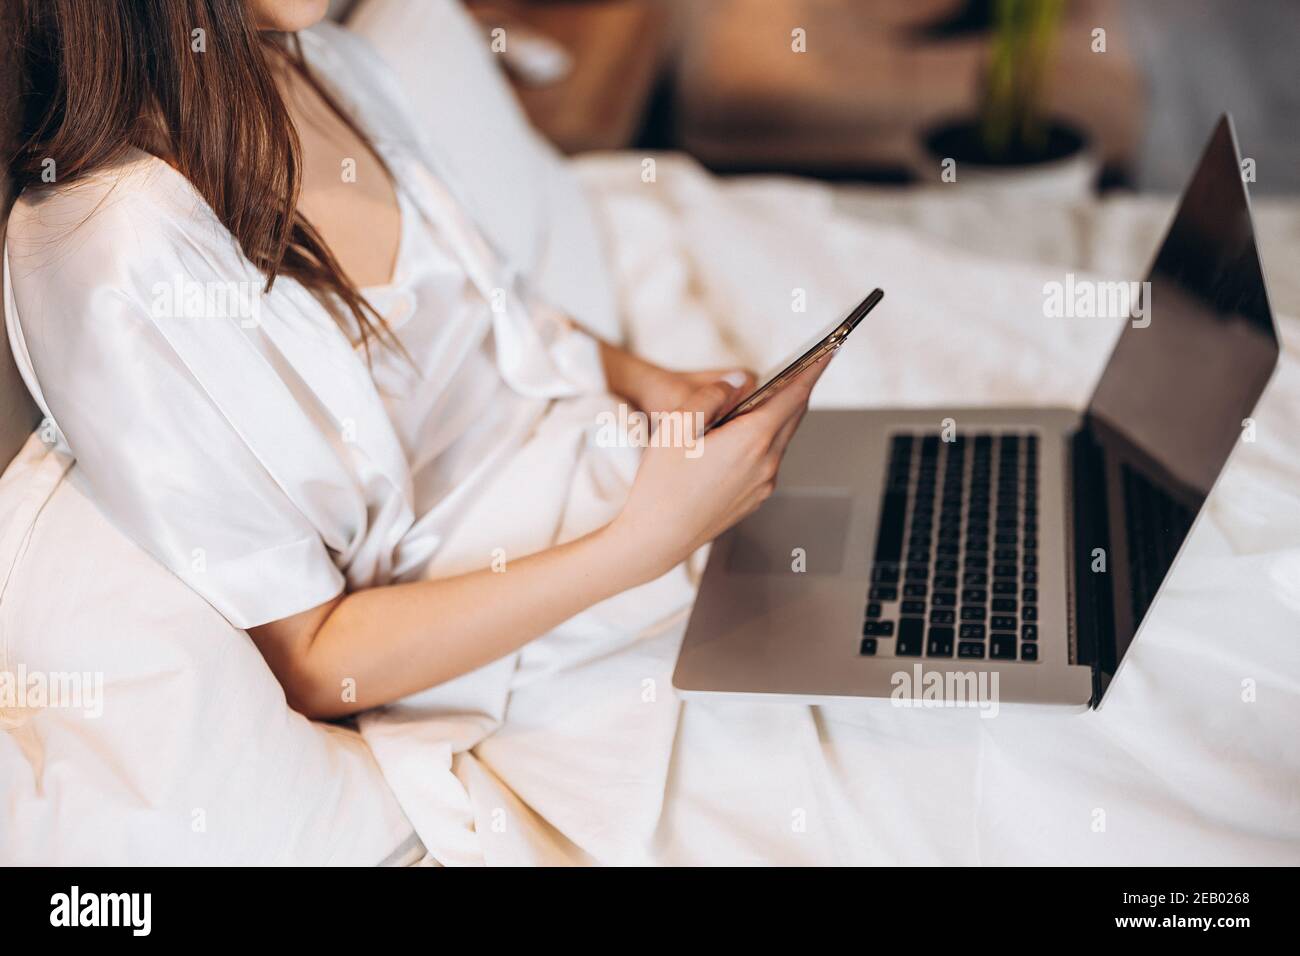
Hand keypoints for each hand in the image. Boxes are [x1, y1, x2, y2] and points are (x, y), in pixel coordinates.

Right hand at [605, 353, 830, 583]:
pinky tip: (744, 435)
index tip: (830, 349)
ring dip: (778, 415)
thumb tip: (740, 382)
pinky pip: (768, 460)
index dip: (814, 368)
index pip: (795, 394)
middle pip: (793, 415)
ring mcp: (764, 484)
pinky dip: (765, 440)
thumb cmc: (661, 484)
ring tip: (765, 397)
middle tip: (805, 364)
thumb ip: (713, 396)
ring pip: (780, 438)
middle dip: (799, 388)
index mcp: (752, 440)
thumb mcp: (678, 426)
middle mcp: (767, 463)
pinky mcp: (755, 499)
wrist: (657, 539)